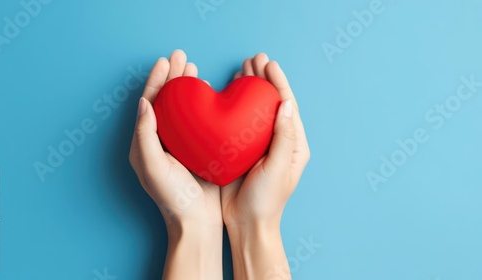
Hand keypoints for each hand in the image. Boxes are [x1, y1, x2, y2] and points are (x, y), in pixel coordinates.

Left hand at [129, 50, 221, 279]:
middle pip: (166, 101)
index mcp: (146, 143)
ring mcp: (180, 144)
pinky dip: (201, 104)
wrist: (196, 221)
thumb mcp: (153, 166)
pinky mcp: (197, 149)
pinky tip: (207, 94)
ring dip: (186, 87)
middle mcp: (161, 141)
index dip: (156, 81)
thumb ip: (146, 135)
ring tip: (193, 69)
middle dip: (172, 78)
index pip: (149, 104)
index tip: (165, 62)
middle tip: (182, 57)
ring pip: (182, 108)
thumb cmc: (173, 197)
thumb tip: (144, 103)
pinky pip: (197, 120)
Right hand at [221, 53, 309, 279]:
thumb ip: (284, 136)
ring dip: (250, 89)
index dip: (278, 83)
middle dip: (263, 80)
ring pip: (255, 109)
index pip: (287, 106)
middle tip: (253, 59)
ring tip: (242, 69)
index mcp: (293, 144)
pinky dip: (235, 105)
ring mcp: (258, 145)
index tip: (269, 64)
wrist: (247, 223)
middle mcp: (277, 140)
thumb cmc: (267, 200)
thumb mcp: (278, 167)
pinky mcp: (240, 150)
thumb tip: (285, 103)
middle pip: (271, 103)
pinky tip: (228, 93)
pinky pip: (239, 122)